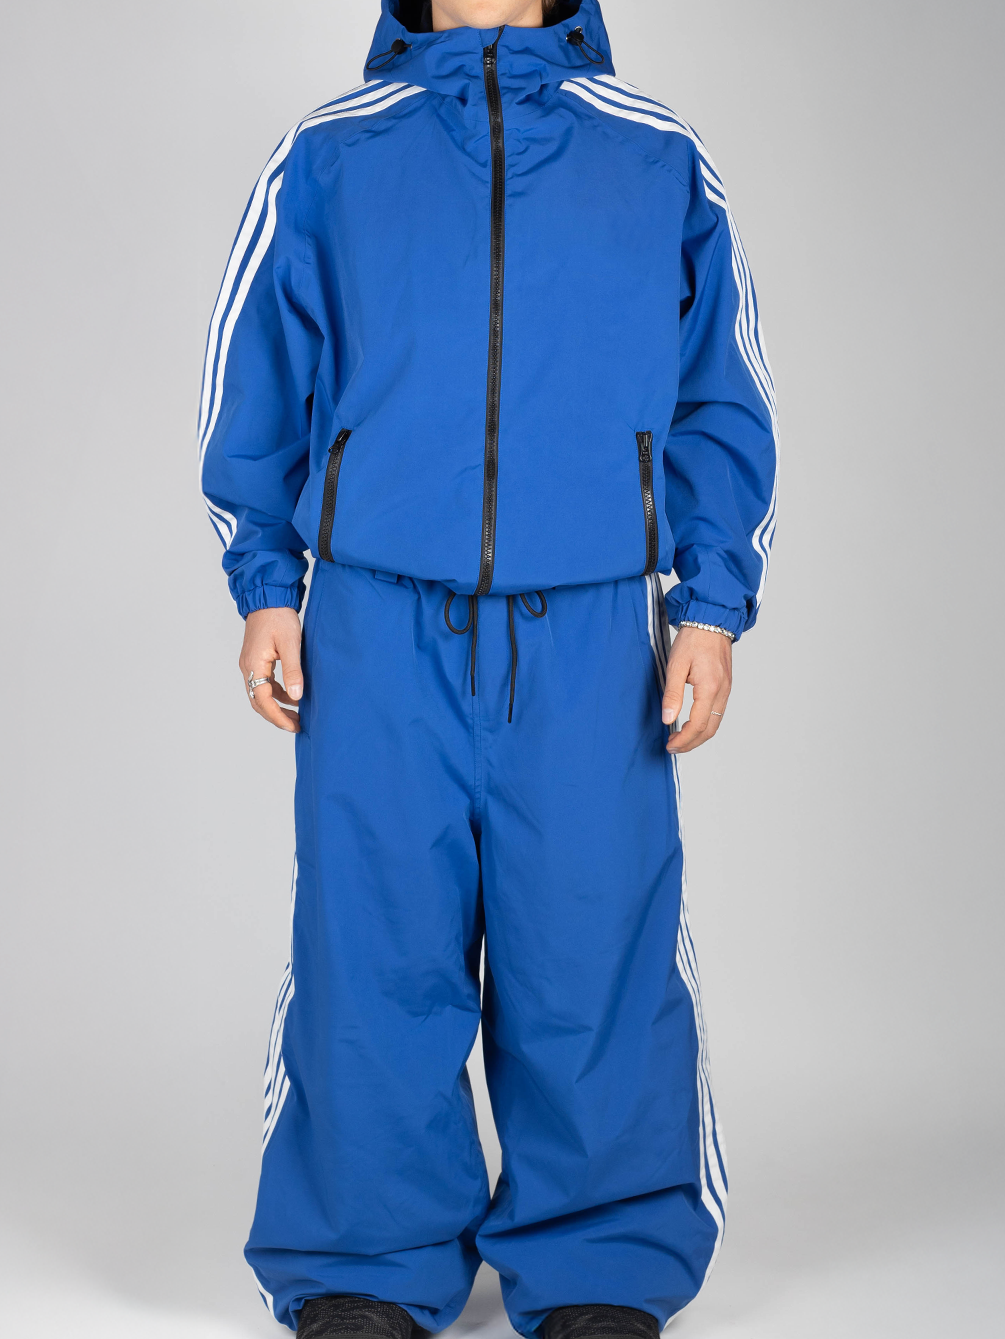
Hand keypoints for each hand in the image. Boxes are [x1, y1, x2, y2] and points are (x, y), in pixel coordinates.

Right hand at [238, 608, 303, 732]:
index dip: (277, 717)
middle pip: (258, 701)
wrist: (269, 597)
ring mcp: (250, 663)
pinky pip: (264, 683)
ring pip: (260, 694)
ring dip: (276, 706)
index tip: (292, 726)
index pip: (262, 700)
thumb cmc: (279, 617)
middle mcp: (248, 666)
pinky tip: (292, 696)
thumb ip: (293, 671)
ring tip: (296, 715)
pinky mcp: (256, 659)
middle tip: (296, 726)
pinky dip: (277, 693)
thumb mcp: (291, 644)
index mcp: (254, 664)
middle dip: (276, 716)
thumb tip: (296, 697)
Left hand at [661, 627, 731, 753]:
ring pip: (716, 723)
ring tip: (680, 738)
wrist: (711, 620)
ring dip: (698, 735)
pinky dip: (705, 724)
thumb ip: (672, 694)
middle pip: (710, 730)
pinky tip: (692, 724)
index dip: (684, 740)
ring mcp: (726, 689)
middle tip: (673, 747)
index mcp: (710, 688)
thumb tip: (667, 719)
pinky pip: (718, 713)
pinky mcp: (725, 686)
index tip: (669, 745)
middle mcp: (722, 692)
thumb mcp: (676, 665)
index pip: (698, 725)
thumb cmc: (692, 640)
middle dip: (691, 743)